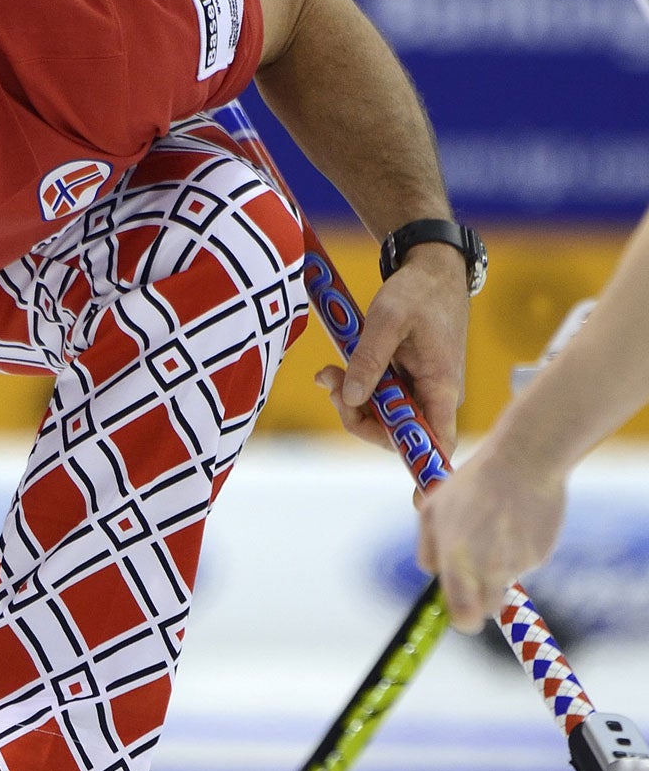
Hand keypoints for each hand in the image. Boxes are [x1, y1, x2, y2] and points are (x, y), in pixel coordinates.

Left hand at [314, 244, 468, 452]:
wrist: (429, 269)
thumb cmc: (416, 292)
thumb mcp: (386, 320)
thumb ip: (369, 360)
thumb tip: (354, 400)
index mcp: (441, 386)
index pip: (439, 441)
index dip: (428, 468)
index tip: (420, 500)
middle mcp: (434, 395)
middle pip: (396, 433)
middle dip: (357, 417)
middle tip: (331, 383)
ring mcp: (420, 389)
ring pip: (381, 416)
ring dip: (350, 400)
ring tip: (328, 372)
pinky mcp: (406, 380)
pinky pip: (378, 398)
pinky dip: (354, 388)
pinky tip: (334, 371)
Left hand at [416, 444, 567, 633]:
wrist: (523, 463)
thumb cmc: (471, 484)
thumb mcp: (433, 509)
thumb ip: (427, 547)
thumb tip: (431, 573)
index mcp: (456, 561)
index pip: (462, 614)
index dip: (463, 620)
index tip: (464, 620)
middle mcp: (488, 569)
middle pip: (487, 608)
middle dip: (481, 599)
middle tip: (479, 576)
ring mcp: (517, 564)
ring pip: (505, 583)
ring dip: (499, 571)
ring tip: (496, 531)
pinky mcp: (540, 554)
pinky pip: (526, 563)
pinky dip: (520, 551)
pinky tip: (517, 522)